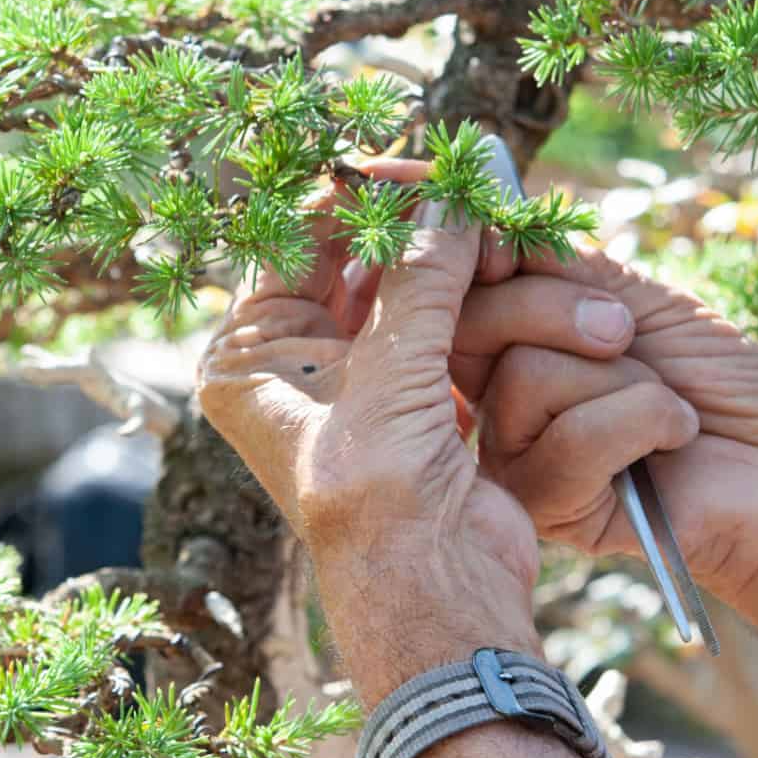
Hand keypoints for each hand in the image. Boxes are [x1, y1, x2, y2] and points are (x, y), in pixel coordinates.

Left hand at [195, 175, 639, 702]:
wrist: (432, 595)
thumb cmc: (377, 498)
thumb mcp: (390, 376)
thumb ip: (420, 279)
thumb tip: (449, 197)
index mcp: (250, 355)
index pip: (294, 239)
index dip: (354, 193)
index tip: (418, 162)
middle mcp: (292, 360)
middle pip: (350, 256)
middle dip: (411, 221)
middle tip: (466, 183)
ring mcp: (353, 378)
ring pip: (402, 286)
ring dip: (449, 255)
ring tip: (495, 219)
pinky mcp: (413, 398)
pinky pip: (441, 322)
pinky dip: (473, 295)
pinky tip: (507, 263)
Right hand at [458, 247, 757, 657]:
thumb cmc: (722, 383)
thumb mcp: (643, 302)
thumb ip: (566, 270)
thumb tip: (489, 227)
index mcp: (511, 352)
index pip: (461, 294)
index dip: (481, 260)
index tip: (512, 251)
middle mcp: (499, 405)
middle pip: (474, 326)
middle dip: (558, 307)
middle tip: (626, 331)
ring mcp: (519, 459)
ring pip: (526, 376)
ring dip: (625, 379)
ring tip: (667, 405)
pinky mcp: (554, 508)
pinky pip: (573, 438)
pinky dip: (644, 422)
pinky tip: (673, 441)